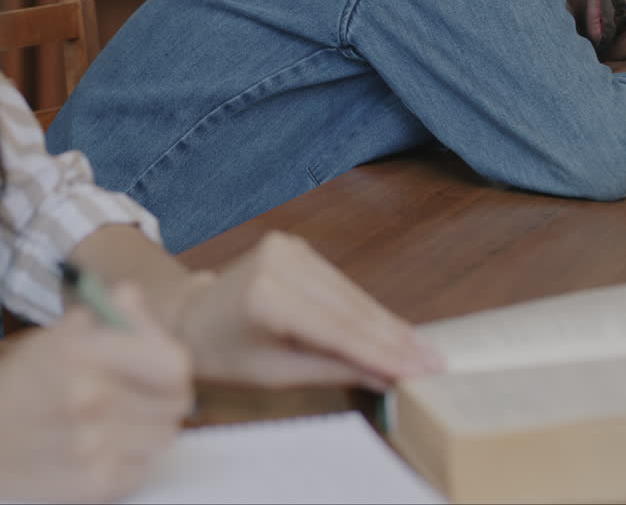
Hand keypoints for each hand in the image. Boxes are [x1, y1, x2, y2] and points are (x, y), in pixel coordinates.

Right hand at [0, 285, 191, 502]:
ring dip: (147, 428)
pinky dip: (130, 458)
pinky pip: (142, 467)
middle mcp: (90, 398)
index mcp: (83, 352)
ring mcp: (92, 447)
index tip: (159, 366)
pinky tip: (101, 446)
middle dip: (163, 396)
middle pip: (176, 404)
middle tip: (142, 395)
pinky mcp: (92, 485)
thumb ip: (104, 314)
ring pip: (163, 437)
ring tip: (117, 420)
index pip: (174, 364)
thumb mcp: (53, 335)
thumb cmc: (17, 382)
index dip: (171, 364)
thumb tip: (134, 297)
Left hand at [172, 231, 443, 389]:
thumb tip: (389, 378)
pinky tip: (395, 329)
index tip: (421, 371)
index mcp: (268, 297)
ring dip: (389, 324)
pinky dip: (368, 309)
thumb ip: (334, 371)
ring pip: (352, 294)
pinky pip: (341, 284)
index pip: (338, 330)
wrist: (191, 317)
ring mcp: (289, 249)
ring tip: (424, 350)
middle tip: (435, 362)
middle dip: (395, 339)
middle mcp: (280, 263)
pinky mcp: (296, 247)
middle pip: (351, 309)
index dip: (384, 352)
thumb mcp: (277, 375)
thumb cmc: (225, 353)